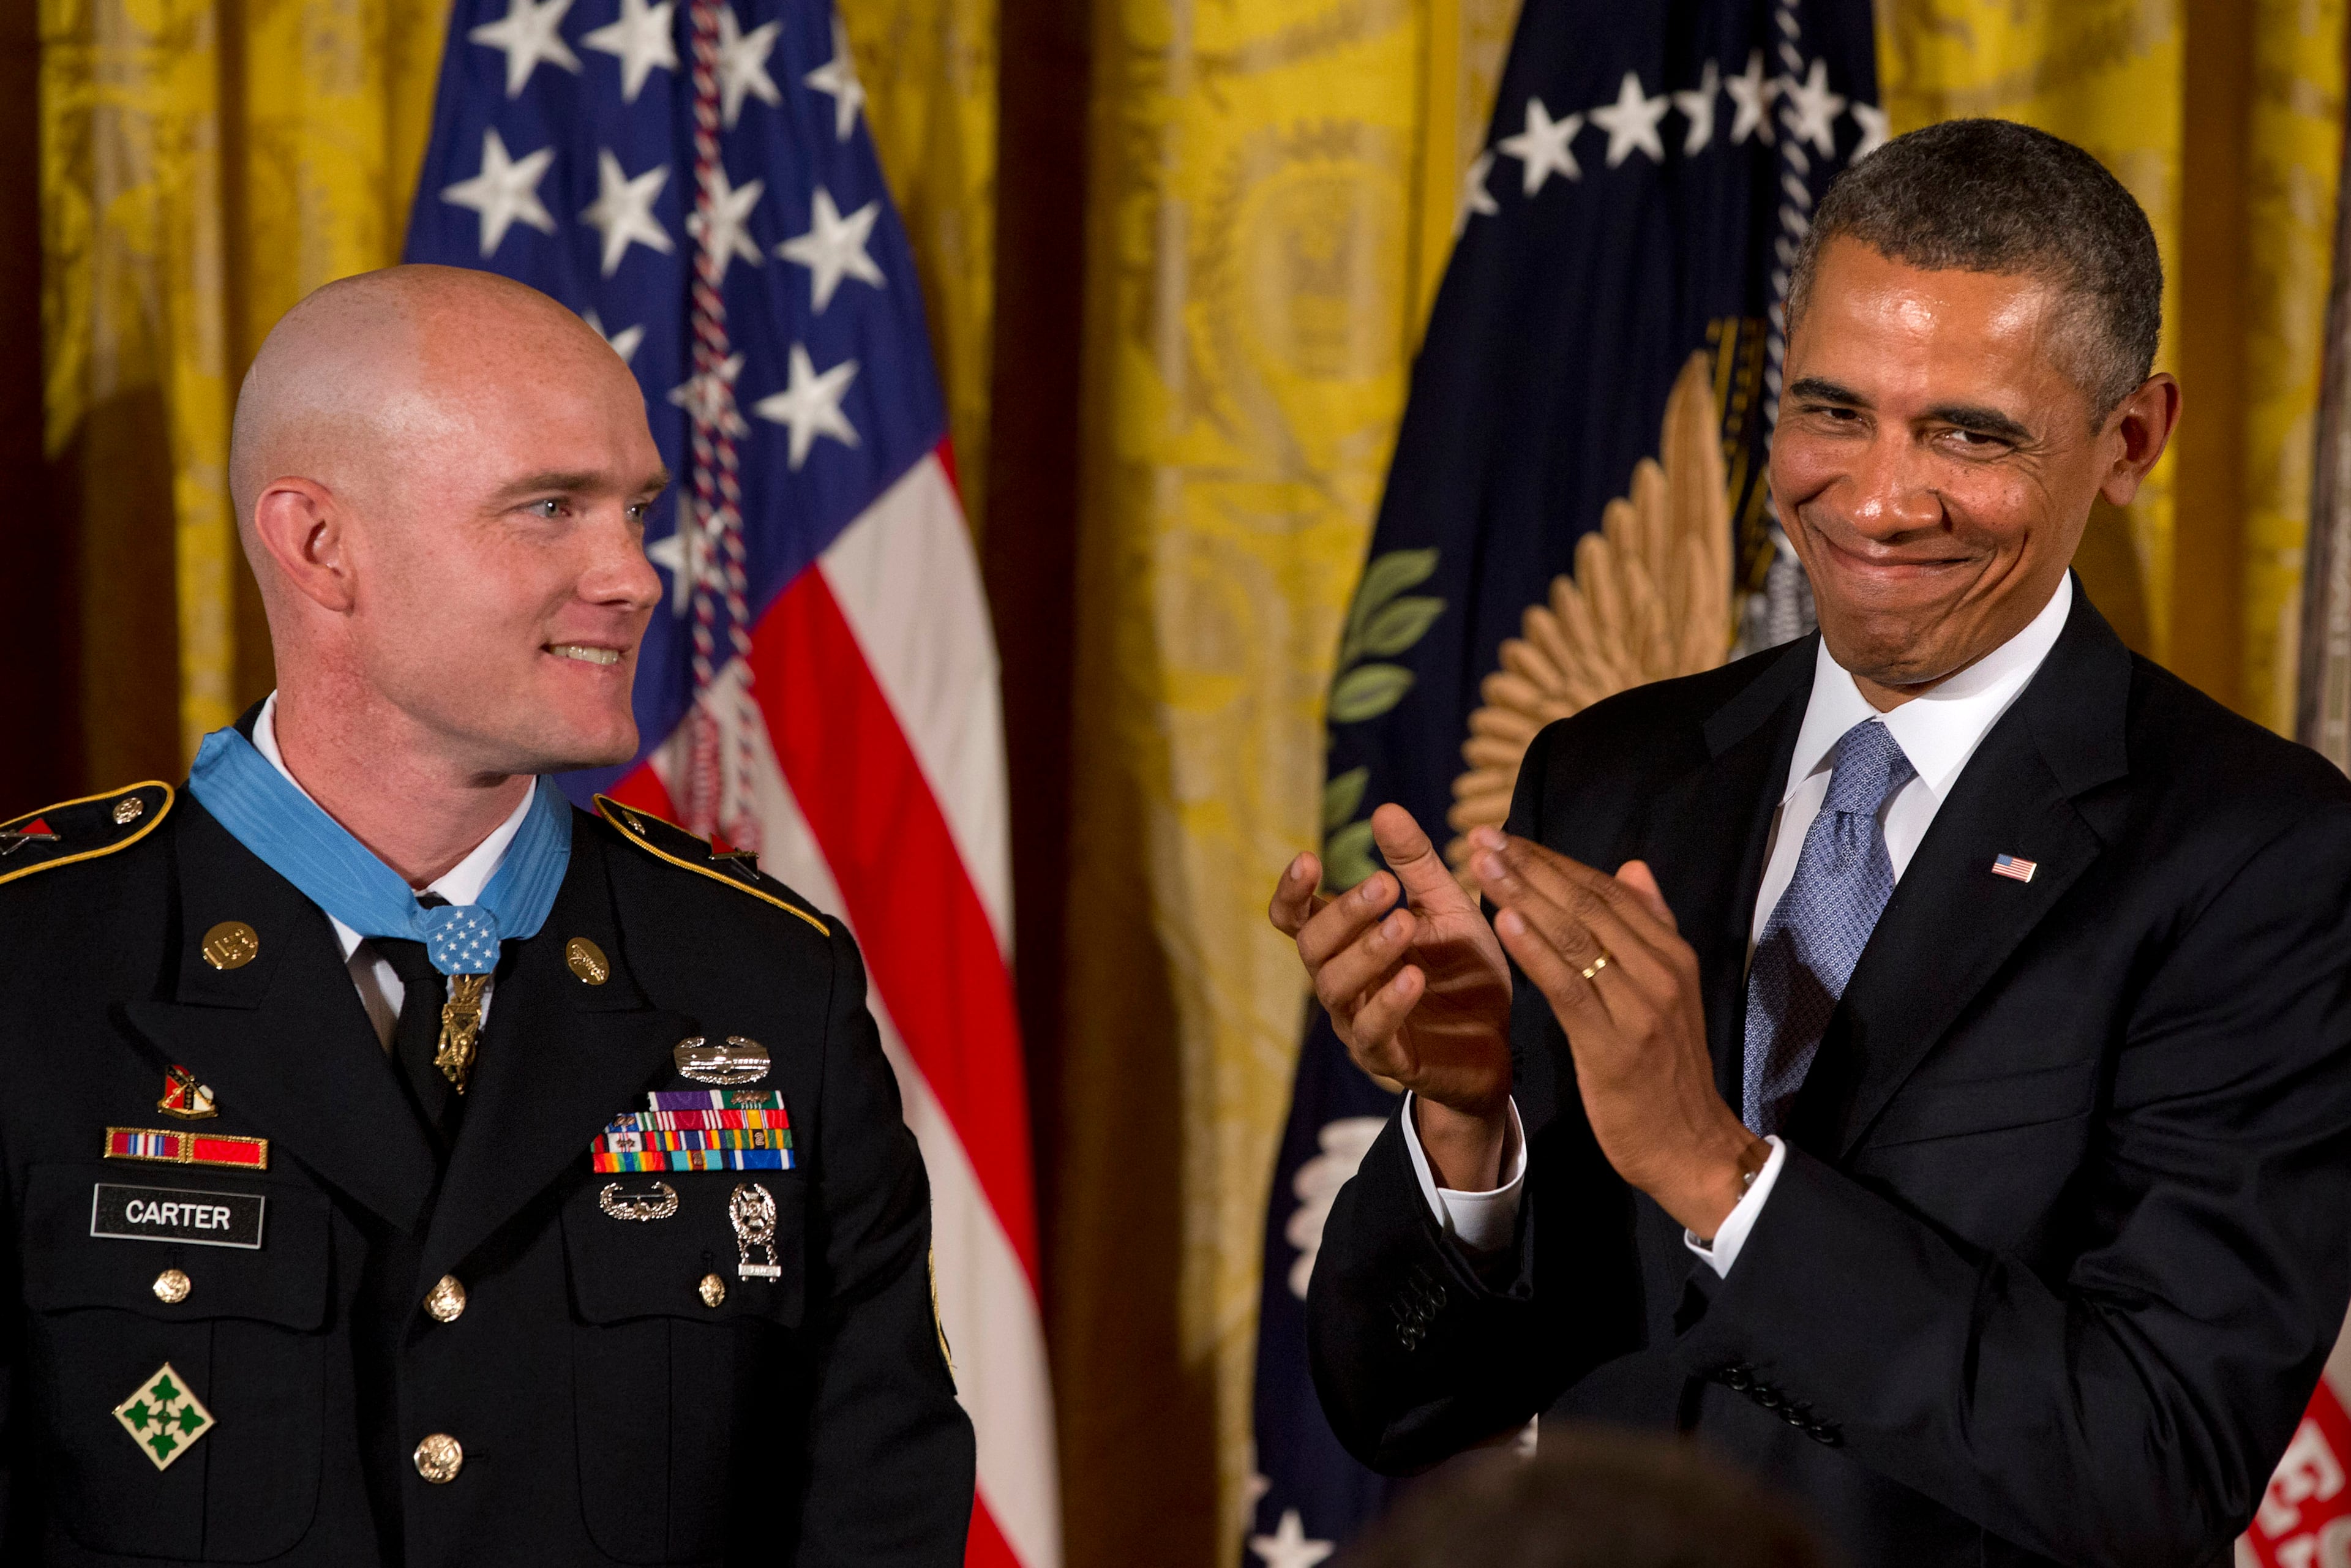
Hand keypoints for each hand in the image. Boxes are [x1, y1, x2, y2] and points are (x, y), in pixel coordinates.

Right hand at [1270, 805, 1514, 1188]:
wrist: (1501, 1044)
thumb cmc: (1464, 972)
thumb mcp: (1448, 908)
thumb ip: (1416, 865)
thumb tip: (1384, 808)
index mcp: (1347, 943)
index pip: (1297, 919)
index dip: (1292, 892)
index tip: (1309, 859)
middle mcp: (1342, 982)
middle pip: (1312, 947)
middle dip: (1344, 913)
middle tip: (1384, 884)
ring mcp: (1358, 1022)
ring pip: (1334, 987)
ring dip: (1366, 952)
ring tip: (1403, 924)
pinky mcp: (1387, 1059)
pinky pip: (1371, 1032)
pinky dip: (1389, 1002)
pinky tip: (1414, 976)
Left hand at [1467, 826, 1766, 1240]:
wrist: (1690, 1146)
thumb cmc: (1666, 1069)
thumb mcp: (1668, 990)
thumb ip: (1650, 926)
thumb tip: (1633, 866)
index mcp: (1669, 953)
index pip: (1605, 891)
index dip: (1552, 861)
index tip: (1506, 836)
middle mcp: (1659, 970)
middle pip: (1586, 904)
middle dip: (1530, 867)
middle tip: (1482, 836)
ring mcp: (1639, 1006)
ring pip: (1575, 937)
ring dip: (1523, 895)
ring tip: (1482, 863)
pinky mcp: (1614, 1045)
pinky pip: (1568, 987)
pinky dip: (1534, 951)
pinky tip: (1502, 922)